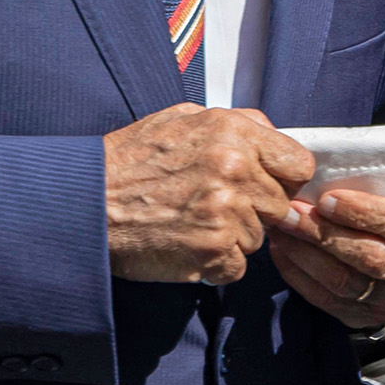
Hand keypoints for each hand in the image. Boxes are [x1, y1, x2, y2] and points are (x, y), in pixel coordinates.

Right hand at [104, 104, 314, 284]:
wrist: (85, 204)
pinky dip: (217, 264)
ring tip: (193, 223)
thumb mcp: (182, 118)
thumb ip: (236, 123)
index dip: (284, 178)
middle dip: (256, 209)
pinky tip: (189, 246)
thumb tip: (273, 136)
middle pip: (281, 205)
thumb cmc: (130, 161)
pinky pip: (238, 266)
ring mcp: (226, 213)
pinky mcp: (213, 252)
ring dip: (234, 236)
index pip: (299, 164)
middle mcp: (236, 170)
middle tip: (216, 206)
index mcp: (233, 133)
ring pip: (259, 237)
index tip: (266, 185)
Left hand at [269, 189, 384, 331]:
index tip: (327, 199)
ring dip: (306, 256)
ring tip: (284, 230)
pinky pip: (330, 302)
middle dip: (326, 234)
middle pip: (373, 258)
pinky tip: (285, 252)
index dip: (365, 213)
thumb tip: (321, 166)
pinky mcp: (373, 317)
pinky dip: (301, 276)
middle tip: (292, 213)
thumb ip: (374, 179)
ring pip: (348, 284)